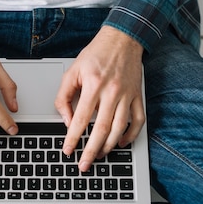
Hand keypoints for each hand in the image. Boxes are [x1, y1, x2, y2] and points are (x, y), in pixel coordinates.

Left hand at [54, 26, 144, 171]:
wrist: (122, 39)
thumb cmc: (96, 54)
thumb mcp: (72, 71)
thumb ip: (65, 96)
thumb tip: (66, 120)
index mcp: (93, 85)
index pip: (81, 119)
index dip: (73, 138)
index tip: (68, 151)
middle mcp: (112, 91)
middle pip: (101, 129)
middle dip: (91, 151)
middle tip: (84, 164)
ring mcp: (127, 95)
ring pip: (119, 128)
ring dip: (108, 146)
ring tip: (99, 156)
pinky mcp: (137, 96)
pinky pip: (137, 121)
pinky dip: (130, 135)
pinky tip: (120, 143)